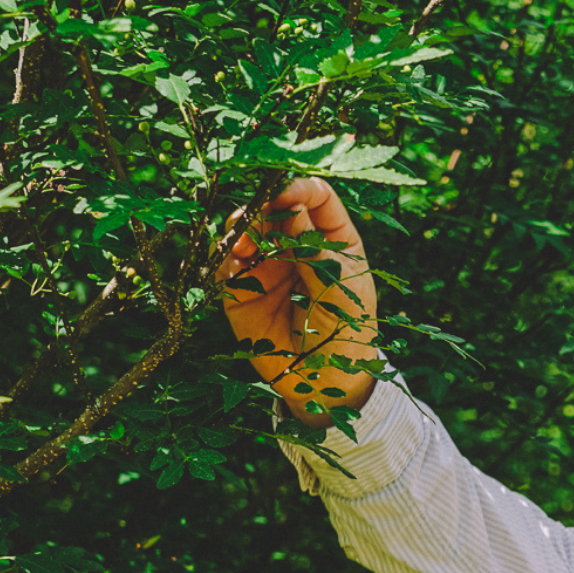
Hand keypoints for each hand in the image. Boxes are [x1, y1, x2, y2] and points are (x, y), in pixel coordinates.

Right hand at [216, 178, 378, 421]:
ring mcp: (268, 265)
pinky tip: (232, 267)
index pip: (316, 197)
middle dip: (261, 208)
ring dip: (239, 231)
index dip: (298, 187)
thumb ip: (319, 255)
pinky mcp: (242, 290)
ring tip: (239, 247)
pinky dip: (224, 260)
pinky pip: (226, 265)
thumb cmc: (349, 335)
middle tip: (252, 219)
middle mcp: (297, 245)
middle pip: (274, 208)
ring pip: (245, 230)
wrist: (326, 384)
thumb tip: (292, 209)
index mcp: (333, 239)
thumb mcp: (343, 295)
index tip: (283, 193)